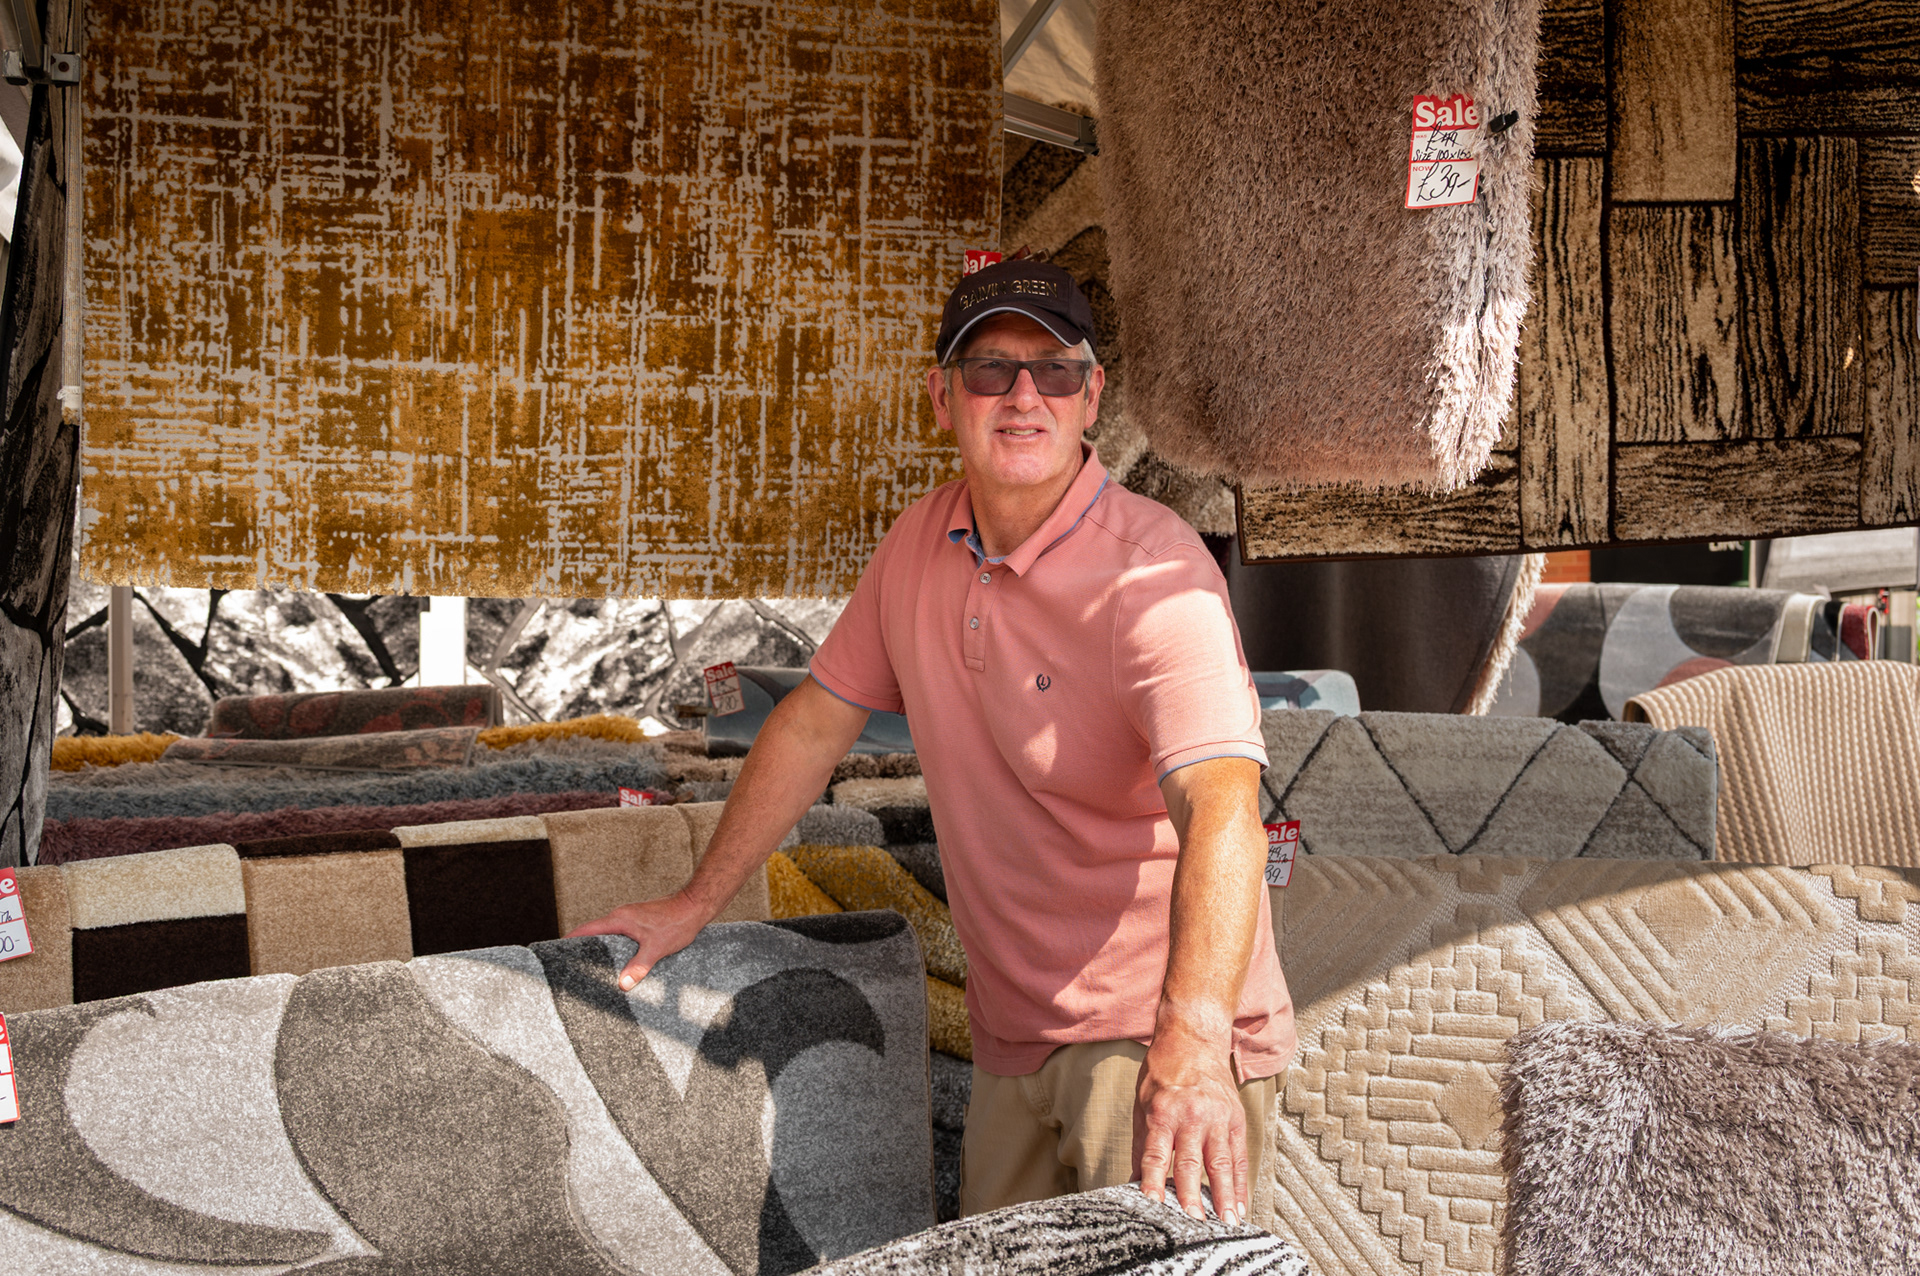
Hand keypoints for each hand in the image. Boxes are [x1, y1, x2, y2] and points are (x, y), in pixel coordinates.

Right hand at [566, 891, 707, 989]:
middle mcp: (621, 915)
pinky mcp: (639, 921)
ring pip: (607, 933)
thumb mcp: (656, 948)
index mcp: (619, 919)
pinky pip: (618, 934)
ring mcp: (630, 917)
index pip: (586, 929)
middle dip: (581, 947)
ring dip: (597, 947)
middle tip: (569, 965)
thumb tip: (622, 984)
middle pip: (593, 932)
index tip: (555, 951)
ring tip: (589, 966)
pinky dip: (611, 945)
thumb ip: (639, 966)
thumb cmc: (676, 923)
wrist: (694, 906)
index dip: (569, 940)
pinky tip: (615, 959)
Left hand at [1132, 1033, 1247, 1224]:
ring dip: (1225, 1196)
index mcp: (1162, 1112)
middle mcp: (1191, 1115)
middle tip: (1193, 1223)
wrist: (1193, 1038)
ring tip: (1228, 1223)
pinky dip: (1241, 1182)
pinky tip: (1241, 1204)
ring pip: (1221, 1162)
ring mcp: (1217, 1117)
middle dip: (1192, 1196)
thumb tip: (1133, 1183)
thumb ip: (1140, 1145)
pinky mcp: (1236, 1118)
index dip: (1153, 1182)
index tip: (1153, 1206)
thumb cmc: (1163, 1073)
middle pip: (1191, 1162)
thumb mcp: (1142, 1104)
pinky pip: (1239, 1156)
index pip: (1156, 1154)